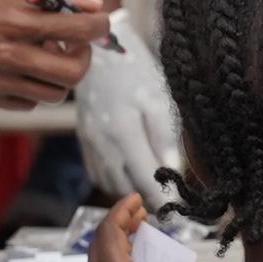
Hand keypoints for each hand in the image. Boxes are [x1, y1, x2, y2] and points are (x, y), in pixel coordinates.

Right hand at [0, 0, 112, 109]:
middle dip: (84, 59)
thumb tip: (94, 8)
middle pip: (72, 74)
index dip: (99, 27)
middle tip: (76, 45)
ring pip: (52, 94)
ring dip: (59, 76)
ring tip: (47, 54)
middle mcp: (7, 55)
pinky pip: (26, 103)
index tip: (97, 24)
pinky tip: (23, 67)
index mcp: (17, 21)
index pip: (80, 31)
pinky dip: (34, 88)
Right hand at [72, 8, 181, 199]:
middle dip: (148, 201)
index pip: (145, 179)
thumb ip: (165, 137)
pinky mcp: (84, 142)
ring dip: (132, 194)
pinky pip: (99, 174)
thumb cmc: (135, 70)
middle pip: (126, 188)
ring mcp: (89, 143)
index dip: (163, 199)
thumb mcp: (158, 98)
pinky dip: (116, 182)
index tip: (179, 210)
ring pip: (111, 184)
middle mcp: (101, 142)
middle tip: (171, 208)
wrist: (100, 51)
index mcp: (122, 130)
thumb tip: (172, 171)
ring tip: (154, 195)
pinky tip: (133, 177)